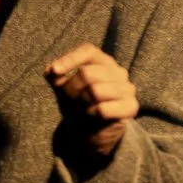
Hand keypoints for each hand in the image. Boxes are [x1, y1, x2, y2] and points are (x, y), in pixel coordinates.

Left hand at [46, 43, 138, 161]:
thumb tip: (51, 70)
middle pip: (88, 73)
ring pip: (95, 91)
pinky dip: (91, 114)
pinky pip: (103, 109)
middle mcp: (118, 72)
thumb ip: (55, 76)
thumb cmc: (77, 104)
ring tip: (80, 109)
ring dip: (81, 103)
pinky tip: (91, 115)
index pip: (89, 51)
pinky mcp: (131, 107)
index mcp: (103, 62)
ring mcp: (127, 89)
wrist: (89, 131)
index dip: (70, 59)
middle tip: (68, 100)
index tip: (54, 71)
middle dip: (71, 88)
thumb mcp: (62, 88)